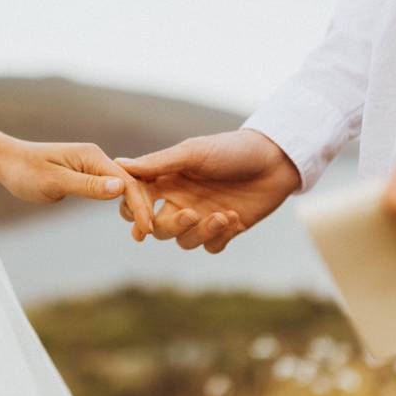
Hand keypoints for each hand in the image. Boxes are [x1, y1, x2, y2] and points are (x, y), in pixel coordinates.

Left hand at [0, 140, 154, 236]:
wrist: (6, 161)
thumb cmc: (25, 171)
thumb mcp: (55, 181)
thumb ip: (87, 186)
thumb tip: (120, 189)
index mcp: (93, 156)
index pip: (126, 182)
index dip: (139, 205)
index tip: (147, 228)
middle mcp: (97, 158)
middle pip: (129, 183)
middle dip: (142, 207)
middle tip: (148, 235)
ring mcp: (92, 166)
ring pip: (122, 187)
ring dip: (135, 206)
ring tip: (143, 230)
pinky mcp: (86, 175)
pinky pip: (110, 189)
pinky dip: (122, 202)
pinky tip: (129, 216)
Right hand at [117, 129, 301, 252]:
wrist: (276, 158)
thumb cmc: (232, 149)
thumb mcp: (193, 153)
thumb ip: (158, 163)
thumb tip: (119, 165)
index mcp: (167, 180)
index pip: (137, 201)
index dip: (136, 211)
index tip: (144, 217)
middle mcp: (180, 200)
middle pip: (157, 227)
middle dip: (171, 226)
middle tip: (190, 214)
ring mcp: (202, 216)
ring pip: (183, 240)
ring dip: (201, 232)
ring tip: (223, 215)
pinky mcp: (224, 229)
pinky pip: (210, 246)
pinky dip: (219, 237)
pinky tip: (235, 218)